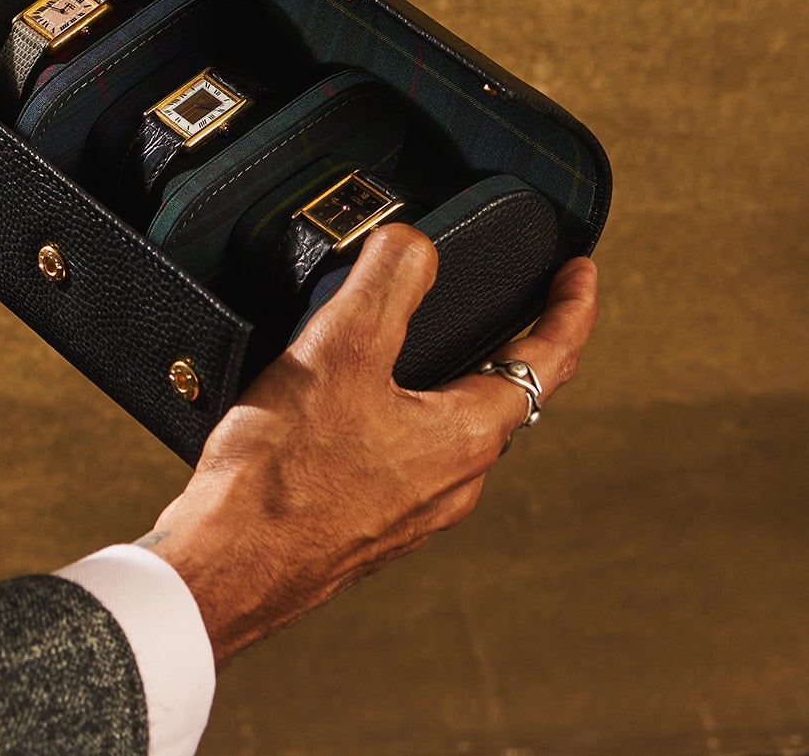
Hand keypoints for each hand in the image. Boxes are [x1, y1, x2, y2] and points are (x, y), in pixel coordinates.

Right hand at [143, 227, 598, 660]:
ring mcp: (412, 511)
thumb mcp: (339, 349)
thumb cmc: (283, 476)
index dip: (571, 306)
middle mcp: (453, 482)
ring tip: (426, 350)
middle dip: (511, 345)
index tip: (579, 272)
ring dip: (453, 384)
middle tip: (512, 304)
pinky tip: (350, 411)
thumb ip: (388, 280)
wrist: (228, 566)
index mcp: (466, 436)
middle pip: (505, 398)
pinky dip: (401, 419)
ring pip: (451, 433)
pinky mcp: (367, 525)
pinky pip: (404, 459)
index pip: (549, 359)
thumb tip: (414, 241)